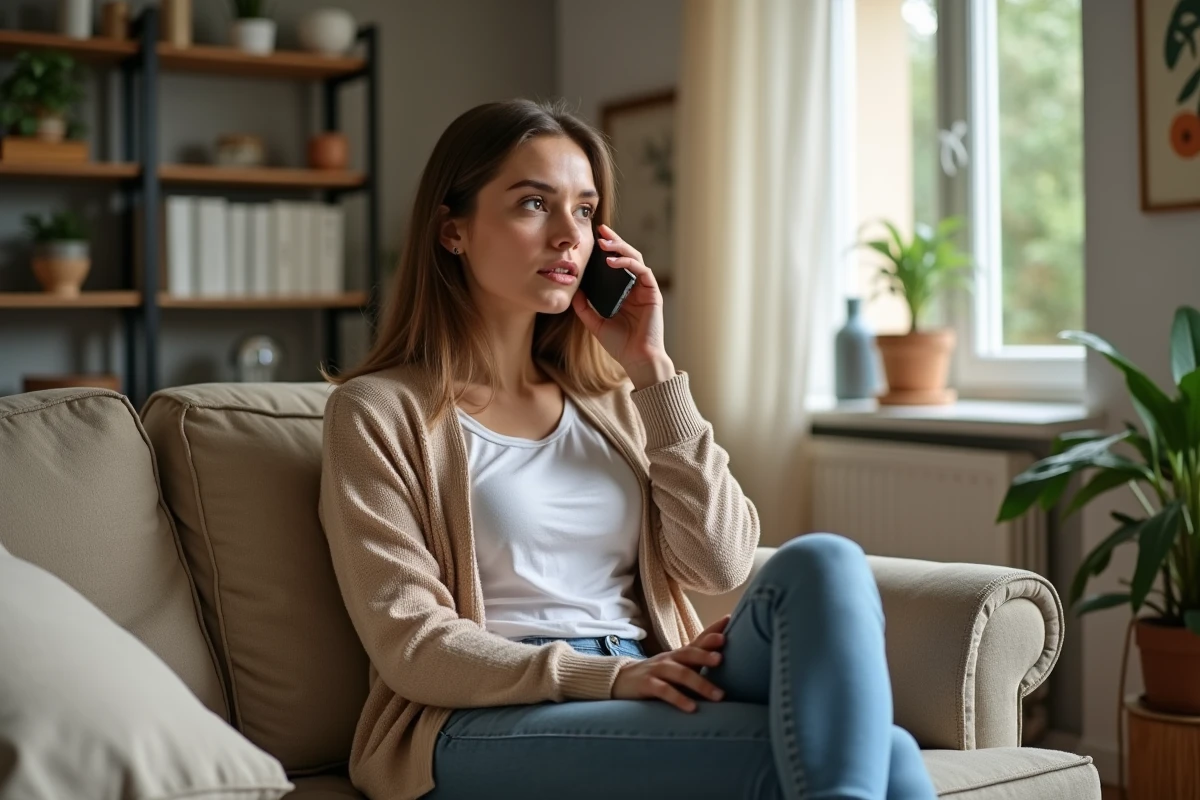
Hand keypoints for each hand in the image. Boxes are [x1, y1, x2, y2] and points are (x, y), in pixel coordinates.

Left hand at [571, 223, 672, 388]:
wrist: (637, 359)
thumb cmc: (620, 345)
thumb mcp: (595, 324)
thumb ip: (585, 308)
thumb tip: (574, 291)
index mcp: (623, 292)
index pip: (615, 265)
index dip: (605, 251)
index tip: (592, 240)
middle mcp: (635, 288)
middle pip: (625, 256)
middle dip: (613, 240)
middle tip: (600, 230)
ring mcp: (645, 289)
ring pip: (635, 258)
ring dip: (620, 247)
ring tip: (605, 242)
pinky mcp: (653, 292)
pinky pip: (642, 270)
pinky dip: (627, 263)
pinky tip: (612, 261)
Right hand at [611, 614, 730, 711]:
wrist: (621, 680)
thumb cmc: (657, 674)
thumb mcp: (677, 666)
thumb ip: (697, 662)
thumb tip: (725, 659)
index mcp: (680, 654)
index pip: (698, 640)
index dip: (712, 631)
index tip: (728, 621)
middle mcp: (670, 659)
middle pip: (689, 653)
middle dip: (706, 655)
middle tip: (721, 658)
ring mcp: (657, 670)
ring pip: (680, 674)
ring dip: (700, 684)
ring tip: (718, 695)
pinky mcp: (647, 684)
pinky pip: (664, 691)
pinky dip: (679, 698)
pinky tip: (692, 708)